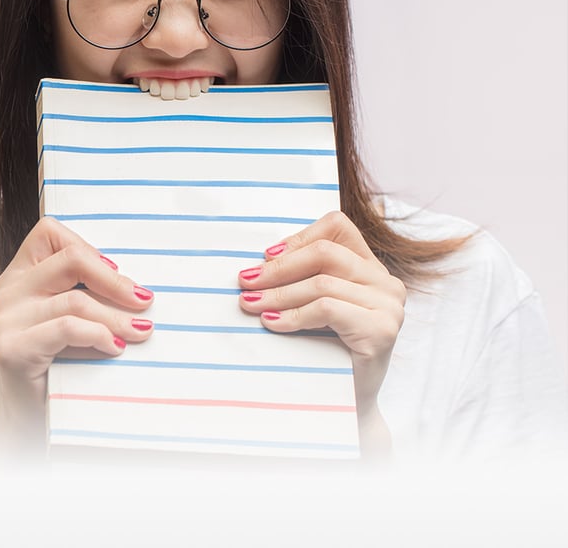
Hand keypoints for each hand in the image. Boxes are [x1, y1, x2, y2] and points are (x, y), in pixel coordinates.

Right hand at [0, 216, 154, 461]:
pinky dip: (99, 334)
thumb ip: (86, 293)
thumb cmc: (57, 366)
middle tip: (144, 300)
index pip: (49, 231)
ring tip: (140, 331)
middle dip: (115, 281)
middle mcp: (7, 290)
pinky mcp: (12, 347)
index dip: (88, 247)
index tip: (117, 273)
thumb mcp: (69, 319)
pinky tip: (114, 347)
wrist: (27, 423)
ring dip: (116, 316)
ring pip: (76, 299)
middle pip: (70, 260)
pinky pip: (67, 328)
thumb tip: (137, 285)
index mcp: (19, 274)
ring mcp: (6, 318)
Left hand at [236, 210, 405, 455]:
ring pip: (321, 282)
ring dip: (279, 293)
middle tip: (245, 281)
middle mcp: (386, 282)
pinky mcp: (381, 330)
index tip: (265, 256)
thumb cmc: (325, 352)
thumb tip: (256, 262)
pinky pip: (327, 308)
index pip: (337, 227)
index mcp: (371, 268)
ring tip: (250, 304)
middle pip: (325, 253)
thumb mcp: (315, 305)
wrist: (347, 405)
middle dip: (279, 268)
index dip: (298, 237)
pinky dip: (293, 315)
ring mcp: (388, 306)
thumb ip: (302, 277)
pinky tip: (272, 323)